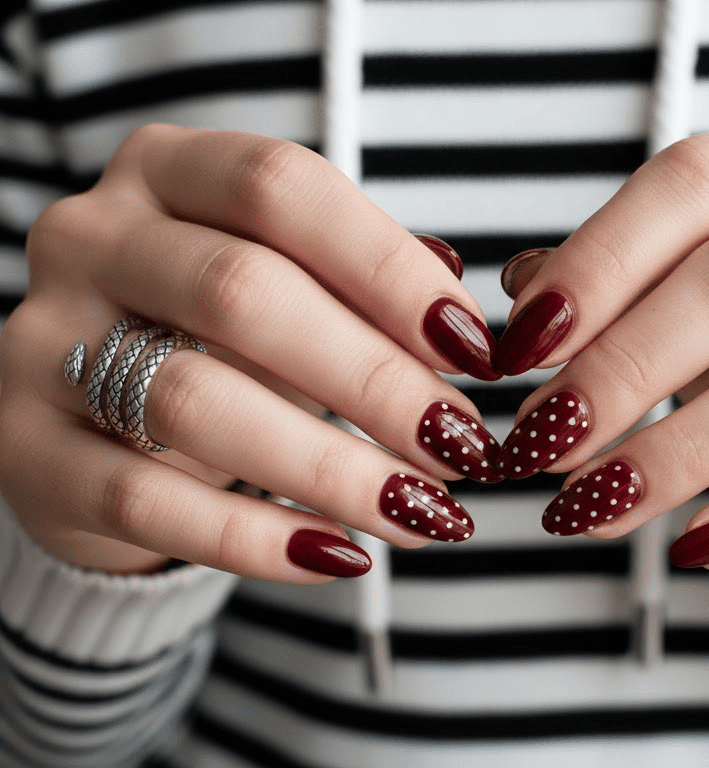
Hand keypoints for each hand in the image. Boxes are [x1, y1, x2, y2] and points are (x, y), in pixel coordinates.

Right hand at [0, 125, 501, 580]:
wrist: (99, 420)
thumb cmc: (221, 338)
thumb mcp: (292, 288)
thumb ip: (367, 291)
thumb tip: (470, 327)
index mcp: (167, 171)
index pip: (282, 188)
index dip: (390, 270)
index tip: (475, 351)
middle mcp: (92, 237)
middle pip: (243, 293)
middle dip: (374, 380)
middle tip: (461, 445)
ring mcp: (44, 342)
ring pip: (195, 400)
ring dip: (331, 467)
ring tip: (423, 511)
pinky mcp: (26, 452)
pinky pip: (145, 502)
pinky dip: (254, 539)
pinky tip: (339, 556)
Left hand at [496, 119, 708, 575]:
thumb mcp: (702, 302)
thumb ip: (618, 288)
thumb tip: (520, 295)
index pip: (694, 184)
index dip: (596, 265)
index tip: (518, 352)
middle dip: (622, 367)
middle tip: (541, 443)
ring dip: (676, 451)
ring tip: (590, 505)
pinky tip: (696, 546)